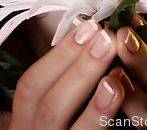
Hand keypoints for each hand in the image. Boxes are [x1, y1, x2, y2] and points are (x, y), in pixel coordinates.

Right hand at [7, 20, 123, 129]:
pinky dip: (99, 114)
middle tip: (105, 35)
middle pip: (43, 98)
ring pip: (55, 116)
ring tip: (112, 56)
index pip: (30, 84)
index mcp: (27, 121)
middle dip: (74, 62)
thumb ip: (73, 87)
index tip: (89, 27)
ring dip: (84, 82)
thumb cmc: (76, 129)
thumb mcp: (66, 111)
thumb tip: (95, 42)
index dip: (58, 54)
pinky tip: (118, 91)